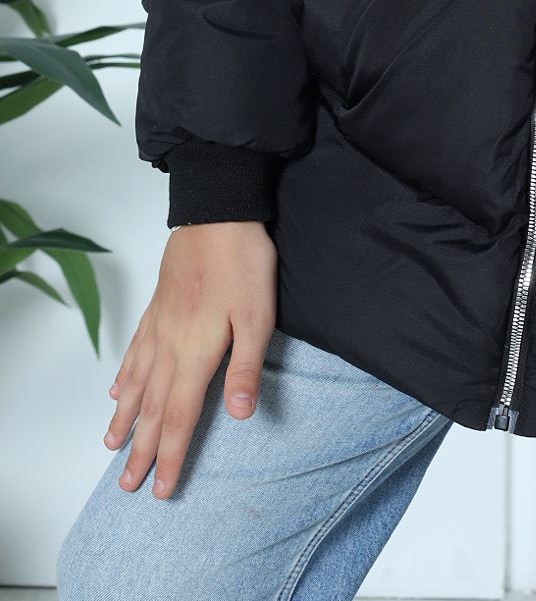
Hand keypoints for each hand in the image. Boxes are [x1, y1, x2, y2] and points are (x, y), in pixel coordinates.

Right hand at [104, 221, 276, 498]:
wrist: (217, 212)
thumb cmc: (242, 261)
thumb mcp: (257, 315)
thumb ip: (245, 367)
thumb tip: (238, 416)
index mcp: (194, 353)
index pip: (178, 417)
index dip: (169, 455)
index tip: (160, 488)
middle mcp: (169, 345)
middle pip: (151, 408)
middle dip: (141, 449)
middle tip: (127, 485)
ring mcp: (159, 325)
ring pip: (137, 383)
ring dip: (126, 418)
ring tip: (113, 446)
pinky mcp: (157, 306)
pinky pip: (135, 351)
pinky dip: (125, 376)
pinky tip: (118, 389)